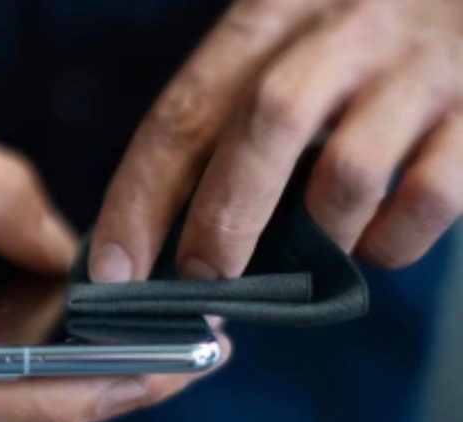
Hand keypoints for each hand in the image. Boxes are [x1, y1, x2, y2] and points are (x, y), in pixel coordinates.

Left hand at [90, 0, 462, 281]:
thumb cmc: (353, 33)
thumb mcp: (285, 37)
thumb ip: (232, 108)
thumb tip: (167, 225)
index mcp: (272, 11)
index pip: (185, 112)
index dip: (138, 200)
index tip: (110, 272)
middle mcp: (344, 29)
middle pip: (262, 130)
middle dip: (221, 223)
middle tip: (202, 279)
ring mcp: (419, 69)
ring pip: (347, 176)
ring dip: (316, 237)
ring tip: (309, 248)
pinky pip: (427, 200)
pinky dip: (389, 243)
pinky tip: (373, 239)